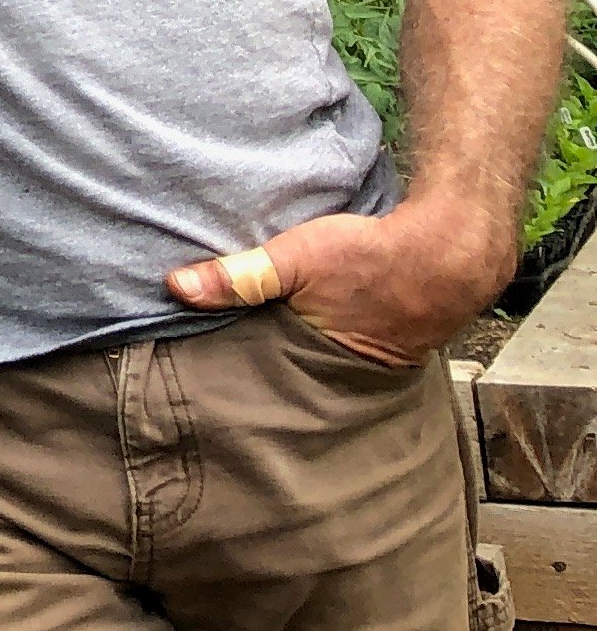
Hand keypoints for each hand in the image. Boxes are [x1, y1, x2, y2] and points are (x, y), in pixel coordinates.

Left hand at [164, 201, 517, 366]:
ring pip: (321, 361)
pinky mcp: (395, 341)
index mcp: (320, 364)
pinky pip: (350, 345)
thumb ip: (239, 276)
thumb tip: (175, 287)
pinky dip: (331, 337)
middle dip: (265, 371)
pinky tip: (317, 323)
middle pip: (293, 376)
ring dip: (300, 352)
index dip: (240, 378)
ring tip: (264, 345)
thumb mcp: (298, 258)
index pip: (267, 383)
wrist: (455, 247)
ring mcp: (377, 361)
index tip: (206, 376)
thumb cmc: (374, 255)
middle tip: (224, 366)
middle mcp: (349, 373)